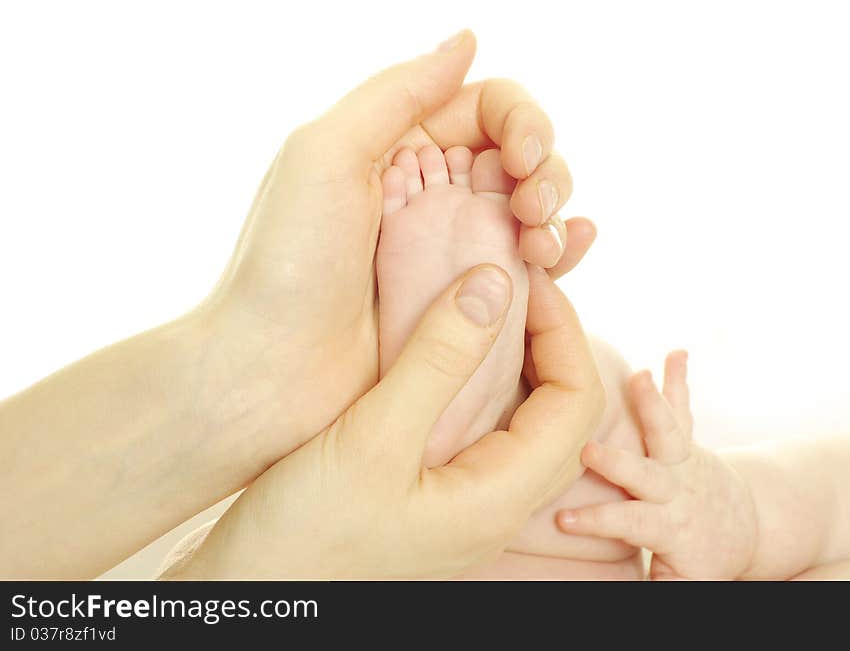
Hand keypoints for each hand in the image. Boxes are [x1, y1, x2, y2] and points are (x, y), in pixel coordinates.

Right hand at [164, 265, 604, 578]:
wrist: (254, 589)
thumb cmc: (306, 531)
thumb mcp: (372, 438)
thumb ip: (437, 361)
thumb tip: (495, 284)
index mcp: (500, 497)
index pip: (577, 401)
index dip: (564, 329)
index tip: (525, 279)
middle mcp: (497, 504)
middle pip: (562, 412)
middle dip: (549, 340)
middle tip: (512, 287)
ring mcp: (468, 503)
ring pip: (525, 422)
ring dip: (519, 360)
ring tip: (484, 309)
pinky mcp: (437, 496)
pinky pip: (487, 431)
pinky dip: (482, 383)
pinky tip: (447, 356)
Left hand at [196, 31, 594, 484]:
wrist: (270, 374)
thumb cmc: (286, 265)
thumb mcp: (325, 154)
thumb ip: (397, 92)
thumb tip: (467, 41)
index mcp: (392, 149)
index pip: (482, 109)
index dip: (519, 120)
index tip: (524, 154)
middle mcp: (424, 194)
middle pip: (515, 157)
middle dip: (544, 168)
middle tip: (532, 201)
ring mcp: (445, 251)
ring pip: (527, 211)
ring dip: (554, 212)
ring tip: (543, 242)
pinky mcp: (460, 304)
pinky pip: (522, 269)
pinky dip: (558, 253)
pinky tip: (570, 249)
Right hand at [556, 352, 758, 579]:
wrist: (743, 529)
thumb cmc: (699, 557)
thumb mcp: (681, 580)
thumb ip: (654, 582)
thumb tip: (604, 589)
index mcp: (668, 525)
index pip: (628, 523)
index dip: (597, 522)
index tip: (563, 520)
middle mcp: (675, 488)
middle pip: (645, 475)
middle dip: (617, 463)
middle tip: (589, 451)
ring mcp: (682, 459)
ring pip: (667, 431)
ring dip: (652, 404)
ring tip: (641, 376)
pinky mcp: (687, 440)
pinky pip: (683, 407)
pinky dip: (679, 379)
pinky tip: (677, 351)